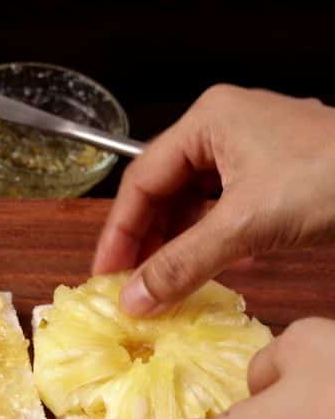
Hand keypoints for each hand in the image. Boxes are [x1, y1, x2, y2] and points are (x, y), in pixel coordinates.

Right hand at [93, 86, 334, 315]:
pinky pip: (233, 206)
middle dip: (153, 241)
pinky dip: (223, 238)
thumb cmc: (331, 181)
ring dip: (188, 243)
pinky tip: (226, 267)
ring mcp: (257, 147)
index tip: (107, 275)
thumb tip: (135, 298)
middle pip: (169, 189)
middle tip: (138, 286)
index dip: (121, 231)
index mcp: (207, 120)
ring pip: (201, 200)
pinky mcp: (283, 172)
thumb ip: (184, 263)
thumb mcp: (248, 225)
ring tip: (176, 283)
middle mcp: (226, 126)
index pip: (143, 179)